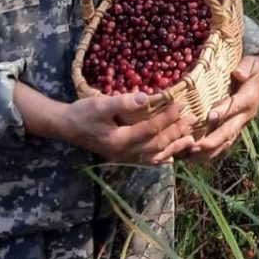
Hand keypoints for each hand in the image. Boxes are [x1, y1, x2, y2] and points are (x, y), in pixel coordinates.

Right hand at [59, 92, 197, 164]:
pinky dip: (160, 159)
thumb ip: (122, 102)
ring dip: (173, 147)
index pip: (151, 130)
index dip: (168, 118)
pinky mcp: (122, 156)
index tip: (181, 105)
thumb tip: (144, 98)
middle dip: (176, 132)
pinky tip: (170, 157)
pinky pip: (146, 161)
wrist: (65, 126)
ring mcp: (124, 157)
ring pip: (155, 156)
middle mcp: (125, 153)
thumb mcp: (100, 104)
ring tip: (190, 140)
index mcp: (121, 141)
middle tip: (193, 120)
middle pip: (157, 145)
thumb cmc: (82, 113)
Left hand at [186, 54, 258, 163]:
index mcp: (249, 98)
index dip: (224, 111)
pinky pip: (225, 142)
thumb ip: (245, 68)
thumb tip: (238, 73)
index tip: (210, 116)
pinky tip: (197, 158)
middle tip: (196, 147)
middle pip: (229, 130)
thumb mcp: (252, 64)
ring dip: (210, 151)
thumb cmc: (254, 68)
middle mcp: (246, 115)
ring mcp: (241, 123)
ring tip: (192, 158)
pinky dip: (212, 151)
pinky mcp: (236, 127)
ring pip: (227, 141)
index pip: (236, 106)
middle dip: (213, 141)